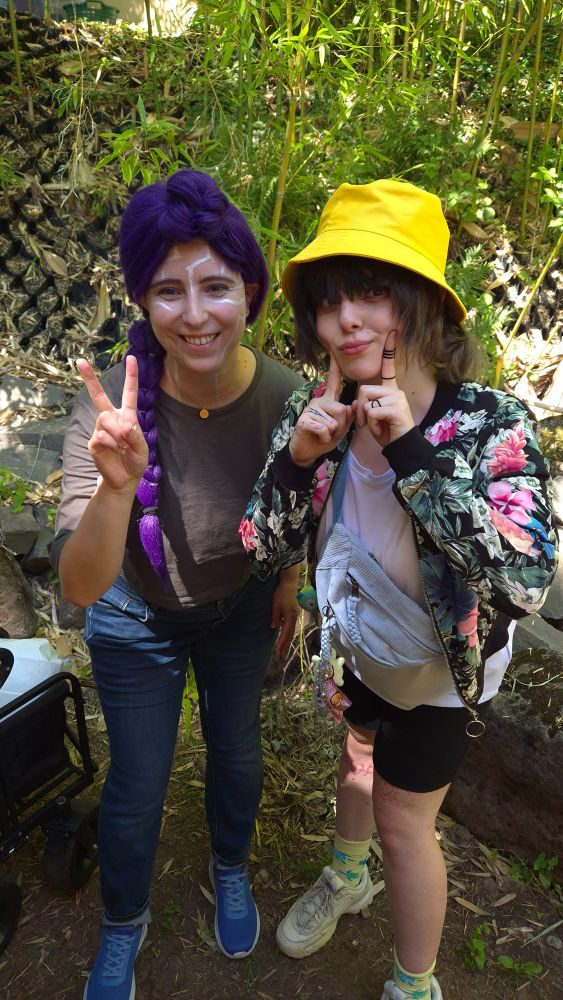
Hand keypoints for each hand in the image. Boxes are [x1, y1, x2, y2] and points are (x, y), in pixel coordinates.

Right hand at [77, 355, 148, 492]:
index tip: (131, 358)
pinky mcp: (93, 441)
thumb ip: (135, 435)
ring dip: (117, 433)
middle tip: (79, 361)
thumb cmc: (135, 460)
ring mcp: (100, 429)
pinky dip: (112, 444)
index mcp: (127, 416)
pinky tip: (116, 451)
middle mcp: (111, 418)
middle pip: (99, 395)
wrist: (124, 479)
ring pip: (105, 419)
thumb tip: (123, 425)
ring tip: (123, 446)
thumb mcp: (142, 448)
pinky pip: (102, 436)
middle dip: (89, 378)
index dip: (131, 376)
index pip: (129, 393)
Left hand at [271, 572, 298, 657]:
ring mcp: (294, 616)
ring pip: (291, 632)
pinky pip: (291, 628)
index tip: (277, 650)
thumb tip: (274, 627)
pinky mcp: (293, 615)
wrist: (289, 583)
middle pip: (290, 634)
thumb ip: (275, 616)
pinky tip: (284, 639)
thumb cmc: (281, 593)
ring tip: (282, 650)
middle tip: (281, 656)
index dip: (282, 642)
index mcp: (290, 616)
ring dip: (287, 641)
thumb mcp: (276, 605)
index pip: (286, 632)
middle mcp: (294, 618)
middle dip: (285, 645)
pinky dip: (287, 635)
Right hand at [289, 355, 353, 466]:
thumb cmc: (324, 439)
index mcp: (328, 400)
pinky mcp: (304, 420)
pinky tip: (317, 437)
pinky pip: (323, 429)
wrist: (307, 452)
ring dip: (331, 434)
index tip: (334, 352)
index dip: (334, 368)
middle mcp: (318, 401)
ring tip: (322, 435)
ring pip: (333, 422)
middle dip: (341, 426)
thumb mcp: (341, 429)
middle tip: (331, 432)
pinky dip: (324, 438)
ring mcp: (310, 409)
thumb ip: (348, 418)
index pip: (333, 382)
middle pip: (341, 410)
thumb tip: (351, 405)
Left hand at [353, 331, 414, 447]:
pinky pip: (372, 411)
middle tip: (367, 422)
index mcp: (391, 391)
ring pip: (366, 401)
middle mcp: (395, 391)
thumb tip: (357, 402)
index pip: (389, 368)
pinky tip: (381, 429)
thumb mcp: (372, 416)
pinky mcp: (396, 408)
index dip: (390, 351)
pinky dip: (372, 424)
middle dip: (360, 408)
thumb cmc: (387, 431)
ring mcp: (397, 399)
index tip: (393, 333)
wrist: (401, 447)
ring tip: (377, 426)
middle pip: (363, 389)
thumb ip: (364, 405)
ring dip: (366, 418)